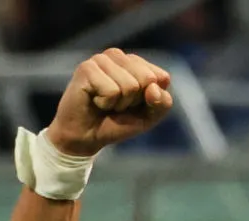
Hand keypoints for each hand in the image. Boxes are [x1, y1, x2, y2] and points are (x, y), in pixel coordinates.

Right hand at [46, 49, 172, 156]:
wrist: (86, 137)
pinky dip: (106, 104)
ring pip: (130, 86)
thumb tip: (153, 88)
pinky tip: (94, 101)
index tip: (133, 105)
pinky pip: (112, 91)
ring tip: (105, 103)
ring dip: (119, 103)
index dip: (151, 100)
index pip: (161, 77)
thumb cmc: (117, 123)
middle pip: (147, 79)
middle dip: (135, 101)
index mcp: (135, 62)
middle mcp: (117, 56)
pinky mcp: (87, 68)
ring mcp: (101, 59)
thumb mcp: (149, 117)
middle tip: (117, 105)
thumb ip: (162, 103)